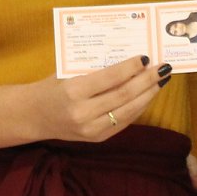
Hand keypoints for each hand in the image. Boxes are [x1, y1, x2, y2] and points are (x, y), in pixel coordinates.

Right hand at [25, 55, 168, 142]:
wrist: (34, 116)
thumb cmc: (51, 87)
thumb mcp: (67, 72)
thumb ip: (94, 68)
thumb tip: (128, 58)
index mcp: (73, 91)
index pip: (110, 78)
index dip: (130, 68)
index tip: (145, 57)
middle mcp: (83, 112)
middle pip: (124, 95)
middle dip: (147, 81)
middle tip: (163, 68)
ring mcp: (91, 129)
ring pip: (128, 111)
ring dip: (148, 95)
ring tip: (161, 81)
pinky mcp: (97, 138)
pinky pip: (124, 122)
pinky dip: (139, 107)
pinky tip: (148, 95)